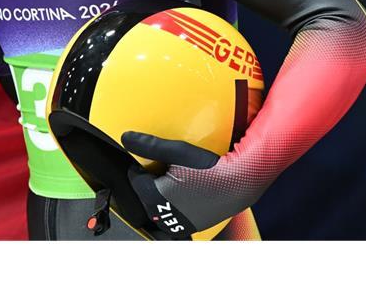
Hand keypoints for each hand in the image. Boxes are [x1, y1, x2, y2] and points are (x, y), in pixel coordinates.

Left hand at [120, 131, 241, 238]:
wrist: (240, 183)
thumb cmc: (209, 168)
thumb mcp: (177, 151)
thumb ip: (149, 145)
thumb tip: (125, 138)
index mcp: (154, 197)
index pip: (134, 178)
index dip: (142, 166)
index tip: (153, 160)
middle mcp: (163, 215)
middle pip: (144, 194)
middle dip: (150, 181)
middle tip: (165, 169)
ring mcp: (177, 223)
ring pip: (157, 207)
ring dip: (160, 195)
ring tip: (174, 180)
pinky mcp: (191, 227)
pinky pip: (173, 217)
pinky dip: (173, 206)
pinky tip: (185, 194)